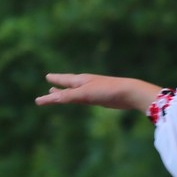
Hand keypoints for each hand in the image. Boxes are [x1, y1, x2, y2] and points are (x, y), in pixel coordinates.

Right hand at [36, 74, 162, 111]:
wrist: (129, 93)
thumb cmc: (107, 91)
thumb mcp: (84, 94)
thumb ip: (67, 96)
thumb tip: (50, 98)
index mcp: (81, 80)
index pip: (63, 81)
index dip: (55, 80)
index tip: (47, 77)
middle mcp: (86, 84)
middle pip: (68, 84)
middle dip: (58, 84)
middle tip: (49, 81)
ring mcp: (93, 90)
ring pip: (75, 91)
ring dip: (65, 91)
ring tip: (56, 92)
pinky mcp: (100, 98)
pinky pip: (82, 98)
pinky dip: (75, 98)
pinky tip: (78, 99)